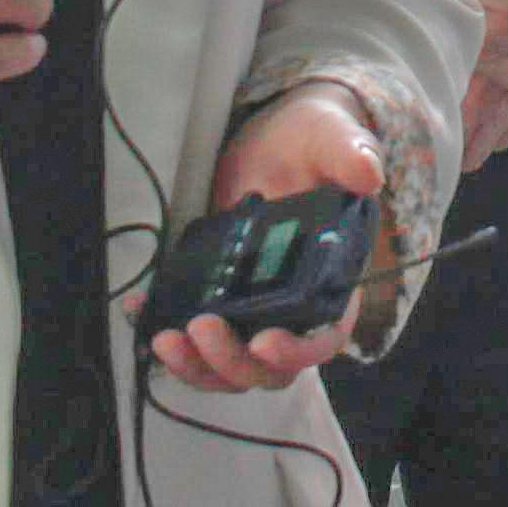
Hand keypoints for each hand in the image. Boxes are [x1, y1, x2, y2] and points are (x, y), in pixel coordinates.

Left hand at [143, 85, 379, 396]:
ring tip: (164, 338)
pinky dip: (167, 340)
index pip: (325, 338)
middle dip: (231, 361)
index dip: (297, 352)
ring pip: (228, 367)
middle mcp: (294, 308)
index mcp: (332, 281)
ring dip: (196, 366)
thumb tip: (368, 173)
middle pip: (268, 368)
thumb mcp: (331, 138)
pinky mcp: (217, 301)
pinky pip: (194, 341)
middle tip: (200, 327)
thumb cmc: (313, 142)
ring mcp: (252, 309)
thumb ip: (350, 154)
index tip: (263, 341)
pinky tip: (140, 309)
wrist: (275, 141)